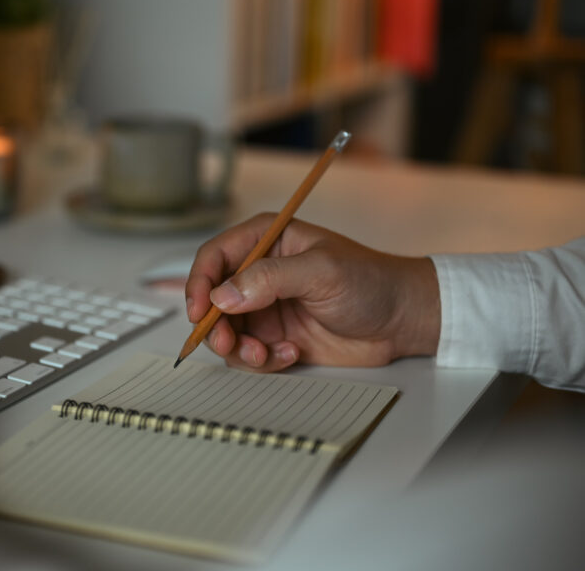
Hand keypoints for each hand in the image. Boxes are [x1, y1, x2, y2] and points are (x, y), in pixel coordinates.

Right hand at [185, 216, 440, 371]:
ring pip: (225, 332)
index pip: (214, 257)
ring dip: (238, 349)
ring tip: (265, 355)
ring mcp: (265, 307)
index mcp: (265, 241)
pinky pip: (248, 353)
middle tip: (229, 345)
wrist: (402, 320)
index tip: (199, 311)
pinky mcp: (274, 336)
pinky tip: (291, 354)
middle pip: (211, 300)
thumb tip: (223, 296)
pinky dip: (262, 361)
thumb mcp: (321, 271)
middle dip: (215, 327)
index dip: (199, 283)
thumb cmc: (371, 281)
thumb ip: (269, 279)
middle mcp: (258, 273)